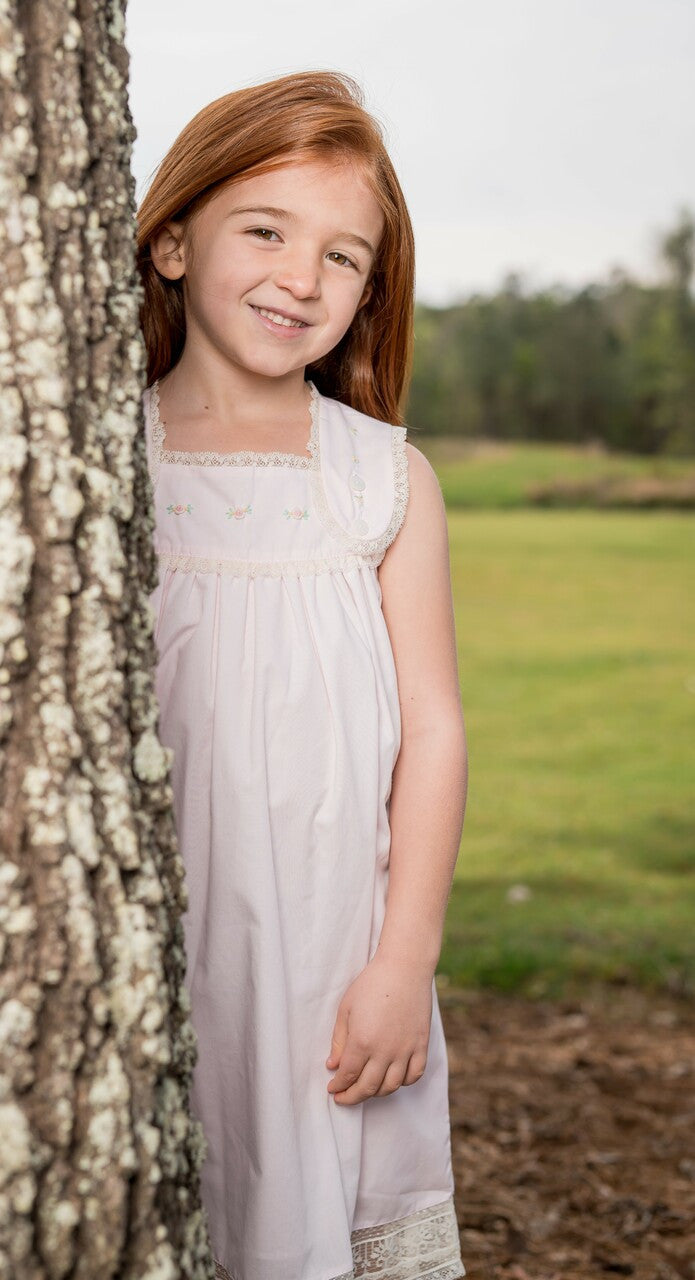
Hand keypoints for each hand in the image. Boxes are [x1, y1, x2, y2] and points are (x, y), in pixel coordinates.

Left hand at [325, 952, 432, 1104]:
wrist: (404, 967)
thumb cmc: (371, 983)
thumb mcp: (346, 1009)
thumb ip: (339, 1041)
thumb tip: (332, 1066)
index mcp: (362, 1041)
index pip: (348, 1075)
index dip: (338, 1086)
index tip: (332, 1089)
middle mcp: (385, 1051)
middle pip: (368, 1087)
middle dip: (352, 1096)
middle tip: (344, 1097)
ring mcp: (405, 1049)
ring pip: (391, 1086)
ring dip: (376, 1093)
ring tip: (366, 1088)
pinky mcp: (421, 1045)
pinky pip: (414, 1075)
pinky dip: (403, 1082)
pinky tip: (393, 1078)